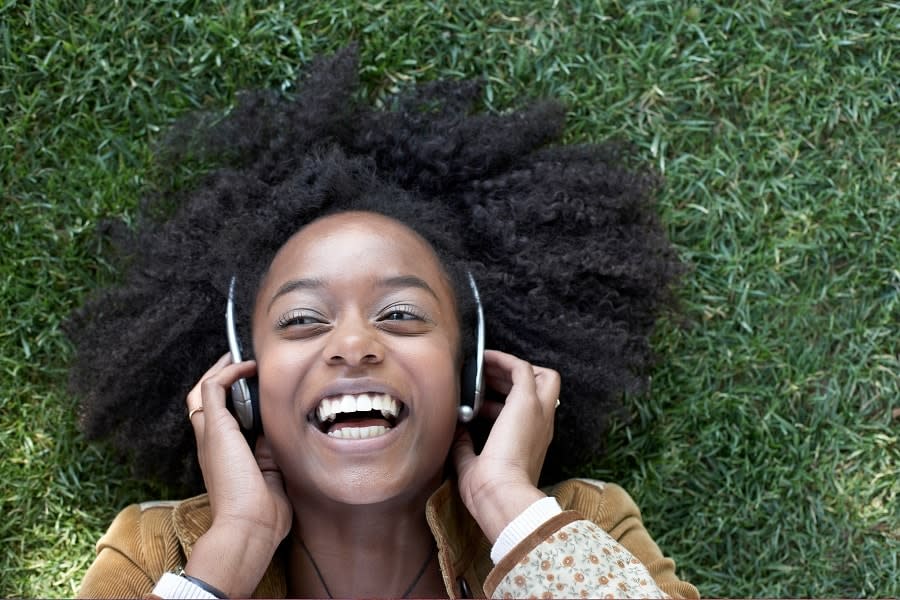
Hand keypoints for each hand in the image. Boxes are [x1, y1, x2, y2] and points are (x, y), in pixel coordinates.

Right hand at [183, 353, 290, 596]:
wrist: (249, 529)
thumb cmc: (263, 516)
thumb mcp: (271, 477)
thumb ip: (269, 454)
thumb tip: (275, 432)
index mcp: (222, 457)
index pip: (218, 420)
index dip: (232, 400)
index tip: (253, 386)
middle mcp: (210, 444)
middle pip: (202, 401)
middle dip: (221, 378)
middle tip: (243, 364)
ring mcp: (210, 435)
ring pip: (202, 390)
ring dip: (222, 370)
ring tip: (242, 358)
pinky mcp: (215, 428)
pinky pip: (213, 387)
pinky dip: (228, 371)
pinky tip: (247, 366)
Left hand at [452, 349, 560, 542]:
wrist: (502, 497)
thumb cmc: (488, 492)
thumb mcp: (472, 466)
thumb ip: (465, 447)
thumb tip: (458, 430)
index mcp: (533, 443)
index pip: (529, 412)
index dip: (502, 403)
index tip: (479, 405)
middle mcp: (541, 426)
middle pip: (545, 387)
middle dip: (514, 379)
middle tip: (486, 381)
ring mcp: (538, 413)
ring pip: (540, 375)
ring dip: (510, 368)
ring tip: (483, 367)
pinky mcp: (527, 402)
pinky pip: (520, 367)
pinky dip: (503, 359)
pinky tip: (484, 358)